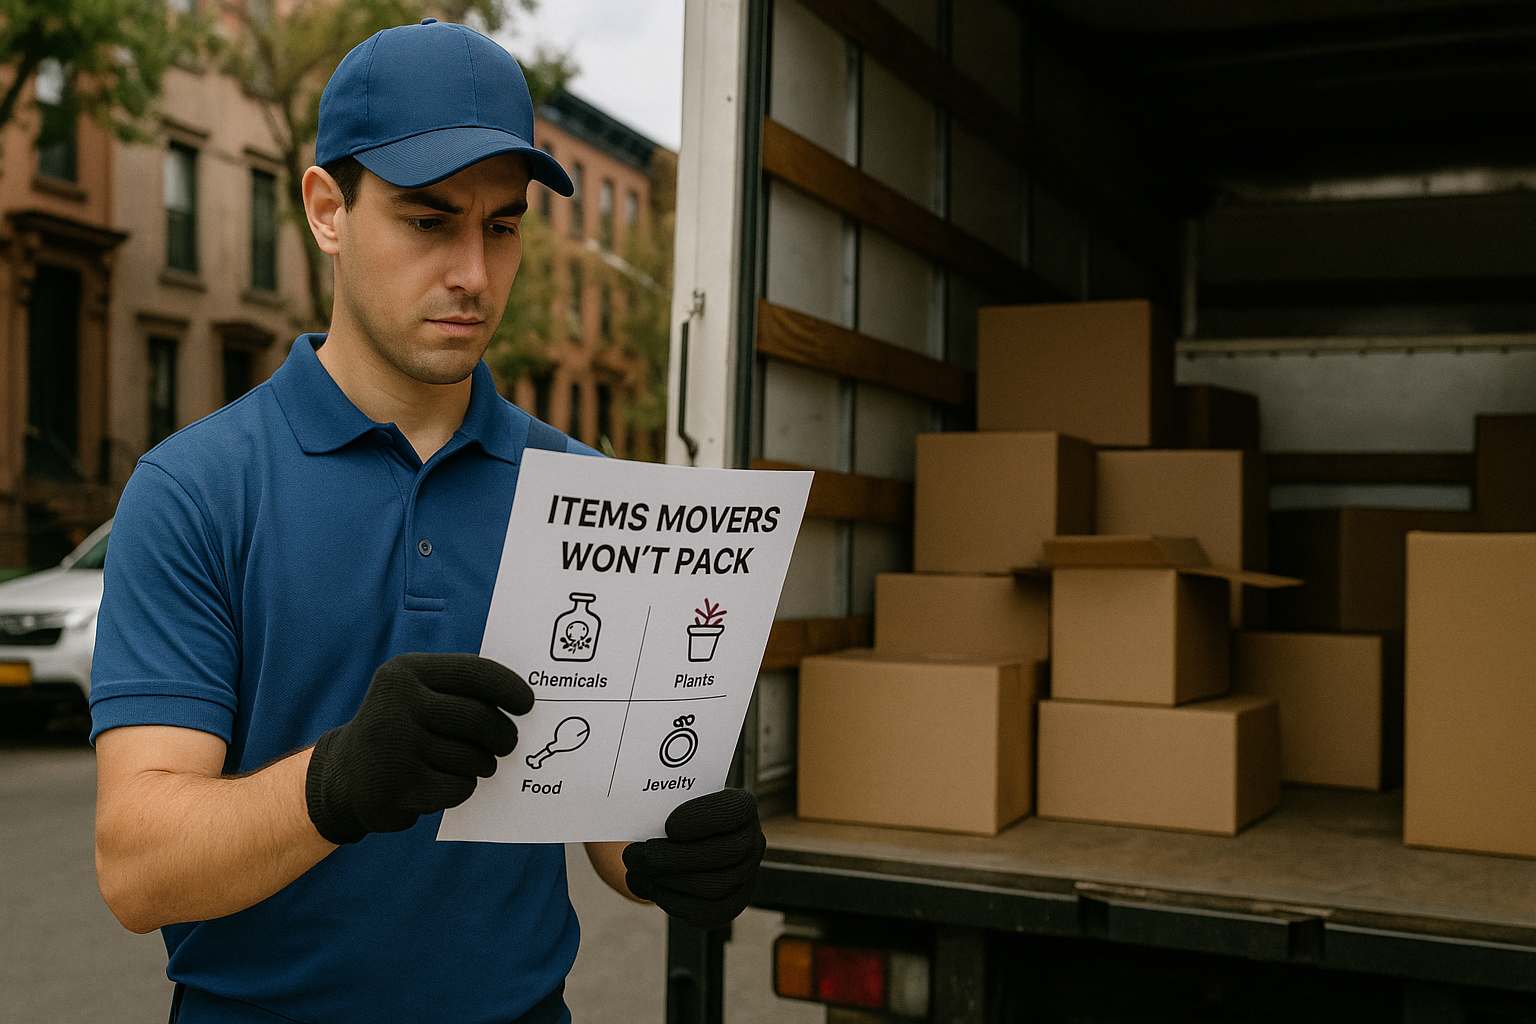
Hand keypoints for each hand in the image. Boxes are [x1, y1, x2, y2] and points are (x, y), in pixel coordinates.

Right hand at [305, 653, 532, 844]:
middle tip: (508, 743)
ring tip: (474, 763)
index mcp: (406, 672)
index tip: (527, 704)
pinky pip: (460, 787)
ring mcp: (397, 746)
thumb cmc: (400, 727)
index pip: (475, 673)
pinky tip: (444, 782)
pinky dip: (463, 786)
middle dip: (504, 735)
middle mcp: (398, 703)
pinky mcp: (399, 787)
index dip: (509, 688)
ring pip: (474, 757)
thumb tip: (522, 704)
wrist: (345, 776)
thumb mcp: (416, 692)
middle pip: (480, 719)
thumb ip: (461, 690)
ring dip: (484, 764)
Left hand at [622, 789, 765, 929]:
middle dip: (675, 857)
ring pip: (715, 887)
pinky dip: (675, 902)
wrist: (685, 838)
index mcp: (742, 807)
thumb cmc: (678, 812)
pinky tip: (651, 888)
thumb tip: (639, 807)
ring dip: (669, 881)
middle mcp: (752, 841)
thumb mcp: (675, 799)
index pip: (733, 813)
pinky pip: (708, 911)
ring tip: (637, 870)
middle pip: (724, 855)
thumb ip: (665, 801)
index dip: (703, 819)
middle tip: (635, 854)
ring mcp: (746, 875)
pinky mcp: (731, 903)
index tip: (668, 826)